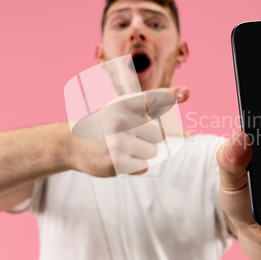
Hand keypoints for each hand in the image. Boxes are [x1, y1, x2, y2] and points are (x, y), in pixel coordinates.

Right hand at [69, 86, 189, 176]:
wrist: (73, 144)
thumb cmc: (108, 122)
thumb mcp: (126, 105)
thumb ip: (156, 97)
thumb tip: (188, 92)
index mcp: (124, 103)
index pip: (156, 99)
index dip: (173, 95)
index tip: (187, 92)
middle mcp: (120, 119)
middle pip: (160, 135)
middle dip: (149, 139)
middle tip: (127, 137)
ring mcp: (117, 141)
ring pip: (153, 152)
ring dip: (142, 154)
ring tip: (121, 148)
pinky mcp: (115, 162)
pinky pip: (143, 167)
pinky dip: (135, 167)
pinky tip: (118, 159)